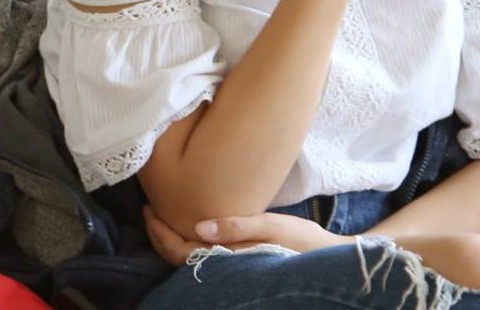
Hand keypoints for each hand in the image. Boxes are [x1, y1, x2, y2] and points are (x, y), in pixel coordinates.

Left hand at [144, 205, 342, 262]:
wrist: (329, 260)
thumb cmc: (304, 241)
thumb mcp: (272, 226)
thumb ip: (236, 226)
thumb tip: (197, 227)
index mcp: (231, 261)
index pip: (181, 253)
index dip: (161, 234)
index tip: (150, 210)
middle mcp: (227, 270)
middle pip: (180, 259)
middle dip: (160, 236)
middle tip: (149, 210)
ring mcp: (233, 269)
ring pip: (190, 260)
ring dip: (172, 239)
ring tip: (163, 216)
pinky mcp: (239, 265)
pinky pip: (204, 257)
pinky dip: (189, 243)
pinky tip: (189, 226)